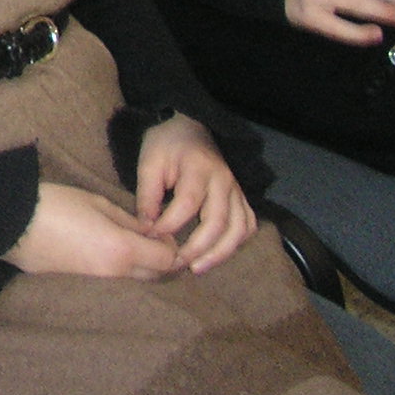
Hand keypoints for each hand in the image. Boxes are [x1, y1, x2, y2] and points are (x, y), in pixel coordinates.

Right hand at [3, 182, 179, 279]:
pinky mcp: (78, 283)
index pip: (166, 260)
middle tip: (152, 237)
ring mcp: (96, 281)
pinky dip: (117, 267)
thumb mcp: (96, 202)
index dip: (171, 245)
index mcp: (122, 250)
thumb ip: (127, 219)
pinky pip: (110, 279)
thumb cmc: (54, 203)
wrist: (9, 222)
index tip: (162, 230)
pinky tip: (103, 247)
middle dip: (160, 259)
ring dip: (139, 264)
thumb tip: (147, 231)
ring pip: (132, 279)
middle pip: (155, 276)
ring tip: (128, 240)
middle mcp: (114, 273)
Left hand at [133, 113, 255, 273]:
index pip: (188, 203)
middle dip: (198, 247)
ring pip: (239, 229)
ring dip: (220, 253)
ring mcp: (236, 190)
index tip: (152, 236)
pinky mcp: (241, 198)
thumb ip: (147, 194)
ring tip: (198, 267)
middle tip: (177, 263)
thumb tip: (147, 228)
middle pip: (219, 221)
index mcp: (199, 168)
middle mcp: (224, 181)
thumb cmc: (166, 145)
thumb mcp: (149, 161)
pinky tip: (218, 254)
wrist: (191, 126)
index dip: (171, 224)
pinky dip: (236, 243)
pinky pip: (248, 225)